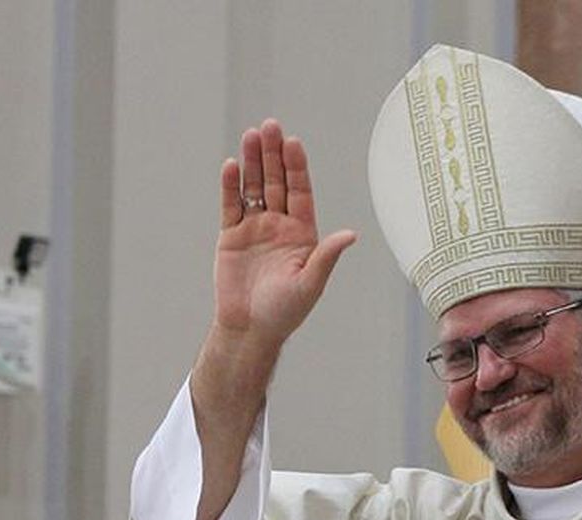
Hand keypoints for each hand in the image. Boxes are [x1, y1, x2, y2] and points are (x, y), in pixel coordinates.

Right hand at [212, 118, 355, 351]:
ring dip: (252, 162)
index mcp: (302, 233)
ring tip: (250, 135)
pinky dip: (231, 186)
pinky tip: (231, 166)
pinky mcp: (231, 236)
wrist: (250, 330)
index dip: (296, 167)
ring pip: (254, 187)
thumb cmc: (284, 312)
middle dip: (273, 154)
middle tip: (269, 126)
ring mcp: (254, 228)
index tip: (292, 143)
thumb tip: (350, 235)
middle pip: (276, 181)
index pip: (300, 191)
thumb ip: (326, 256)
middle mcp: (279, 225)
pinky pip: (231, 205)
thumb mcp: (310, 283)